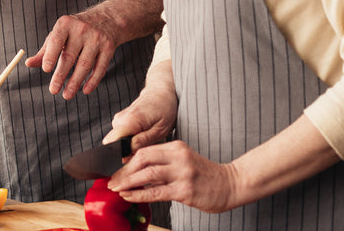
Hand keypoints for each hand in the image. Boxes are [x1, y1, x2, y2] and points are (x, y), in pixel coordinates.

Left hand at [24, 12, 116, 99]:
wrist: (106, 19)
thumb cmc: (75, 30)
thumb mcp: (58, 35)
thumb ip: (44, 51)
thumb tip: (28, 64)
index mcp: (65, 24)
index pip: (56, 41)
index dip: (51, 55)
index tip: (45, 70)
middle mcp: (82, 30)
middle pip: (70, 56)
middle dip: (61, 75)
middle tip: (53, 90)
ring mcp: (97, 38)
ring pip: (85, 64)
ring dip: (75, 82)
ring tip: (66, 95)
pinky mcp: (109, 47)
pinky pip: (100, 68)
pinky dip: (93, 81)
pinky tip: (85, 90)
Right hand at [103, 83, 176, 151]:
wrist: (161, 94)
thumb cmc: (165, 109)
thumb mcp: (160, 129)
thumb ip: (142, 141)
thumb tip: (126, 154)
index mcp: (129, 120)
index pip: (112, 143)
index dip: (121, 154)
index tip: (134, 158)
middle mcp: (120, 119)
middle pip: (115, 145)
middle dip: (128, 152)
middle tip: (146, 148)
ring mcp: (118, 119)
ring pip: (118, 142)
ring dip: (130, 146)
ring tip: (146, 139)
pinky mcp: (119, 121)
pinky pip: (121, 137)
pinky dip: (131, 140)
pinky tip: (142, 135)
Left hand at [107, 141, 241, 213]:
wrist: (231, 184)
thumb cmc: (204, 175)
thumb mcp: (183, 160)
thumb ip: (163, 163)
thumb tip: (135, 171)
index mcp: (176, 147)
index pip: (144, 150)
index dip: (126, 161)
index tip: (115, 169)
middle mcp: (178, 157)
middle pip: (142, 160)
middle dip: (123, 171)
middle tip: (111, 181)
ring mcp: (182, 174)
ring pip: (147, 175)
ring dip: (128, 182)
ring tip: (117, 189)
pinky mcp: (185, 191)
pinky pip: (156, 192)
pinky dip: (139, 194)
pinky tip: (130, 196)